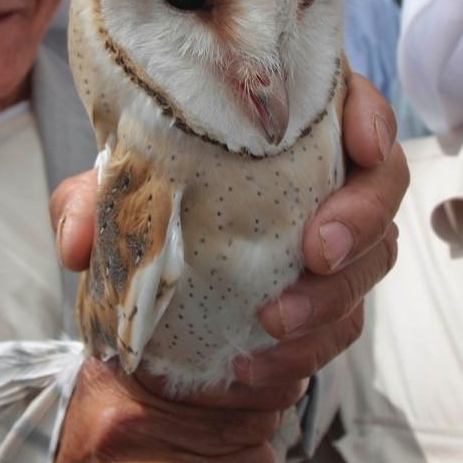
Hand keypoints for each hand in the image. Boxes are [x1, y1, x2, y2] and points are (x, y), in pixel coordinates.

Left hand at [50, 72, 407, 459]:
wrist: (155, 312)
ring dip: (332, 294)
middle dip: (361, 215)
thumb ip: (87, 205)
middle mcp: (325, 175)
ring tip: (273, 319)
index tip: (360, 144)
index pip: (351, 100)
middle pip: (383, 180)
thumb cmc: (148, 221)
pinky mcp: (335, 300)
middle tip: (316, 250)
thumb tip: (79, 240)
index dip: (371, 117)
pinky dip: (307, 347)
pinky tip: (256, 362)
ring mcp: (339, 239)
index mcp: (285, 126)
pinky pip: (346, 323)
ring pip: (377, 256)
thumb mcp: (108, 204)